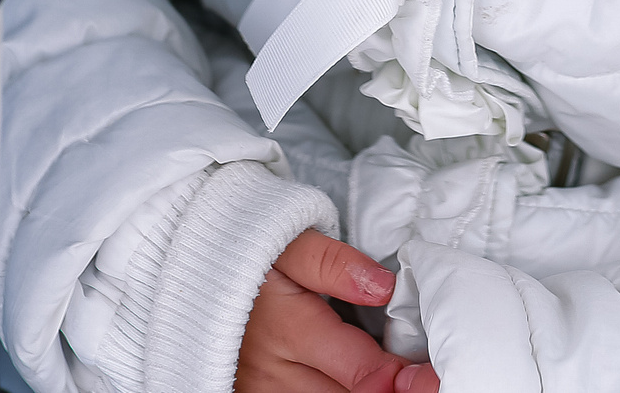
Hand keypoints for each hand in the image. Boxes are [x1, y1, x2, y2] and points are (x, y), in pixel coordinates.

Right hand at [236, 229, 437, 392]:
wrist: (190, 272)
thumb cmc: (247, 254)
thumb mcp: (289, 242)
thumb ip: (335, 263)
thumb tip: (384, 286)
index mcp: (291, 330)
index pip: (365, 373)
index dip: (405, 378)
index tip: (429, 372)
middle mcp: (276, 374)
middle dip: (388, 390)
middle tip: (418, 377)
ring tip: (388, 377)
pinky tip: (355, 381)